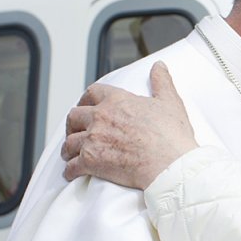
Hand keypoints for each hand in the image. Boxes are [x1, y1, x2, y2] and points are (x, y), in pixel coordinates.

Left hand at [62, 62, 198, 188]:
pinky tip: (72, 173)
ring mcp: (93, 139)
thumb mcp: (170, 102)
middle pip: (73, 116)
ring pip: (69, 142)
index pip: (92, 93)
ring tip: (70, 155)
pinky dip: (70, 171)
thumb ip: (161, 82)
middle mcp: (100, 117)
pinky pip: (72, 166)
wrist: (170, 164)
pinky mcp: (91, 161)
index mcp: (117, 100)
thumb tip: (159, 67)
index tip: (86, 105)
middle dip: (72, 125)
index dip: (86, 99)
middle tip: (75, 131)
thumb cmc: (171, 136)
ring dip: (68, 149)